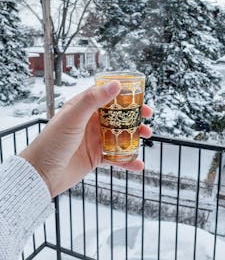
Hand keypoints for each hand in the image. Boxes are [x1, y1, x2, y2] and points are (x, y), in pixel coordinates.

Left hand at [20, 81, 152, 197]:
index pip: (106, 95)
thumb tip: (115, 85)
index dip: (123, 94)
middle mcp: (90, 122)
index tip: (138, 94)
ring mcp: (94, 139)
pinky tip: (138, 163)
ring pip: (120, 134)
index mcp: (83, 108)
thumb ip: (93, 101)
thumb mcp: (73, 118)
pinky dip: (128, 160)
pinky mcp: (96, 156)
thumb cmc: (52, 143)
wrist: (41, 175)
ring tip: (147, 135)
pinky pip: (116, 156)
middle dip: (134, 114)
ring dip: (135, 135)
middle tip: (147, 115)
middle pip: (117, 114)